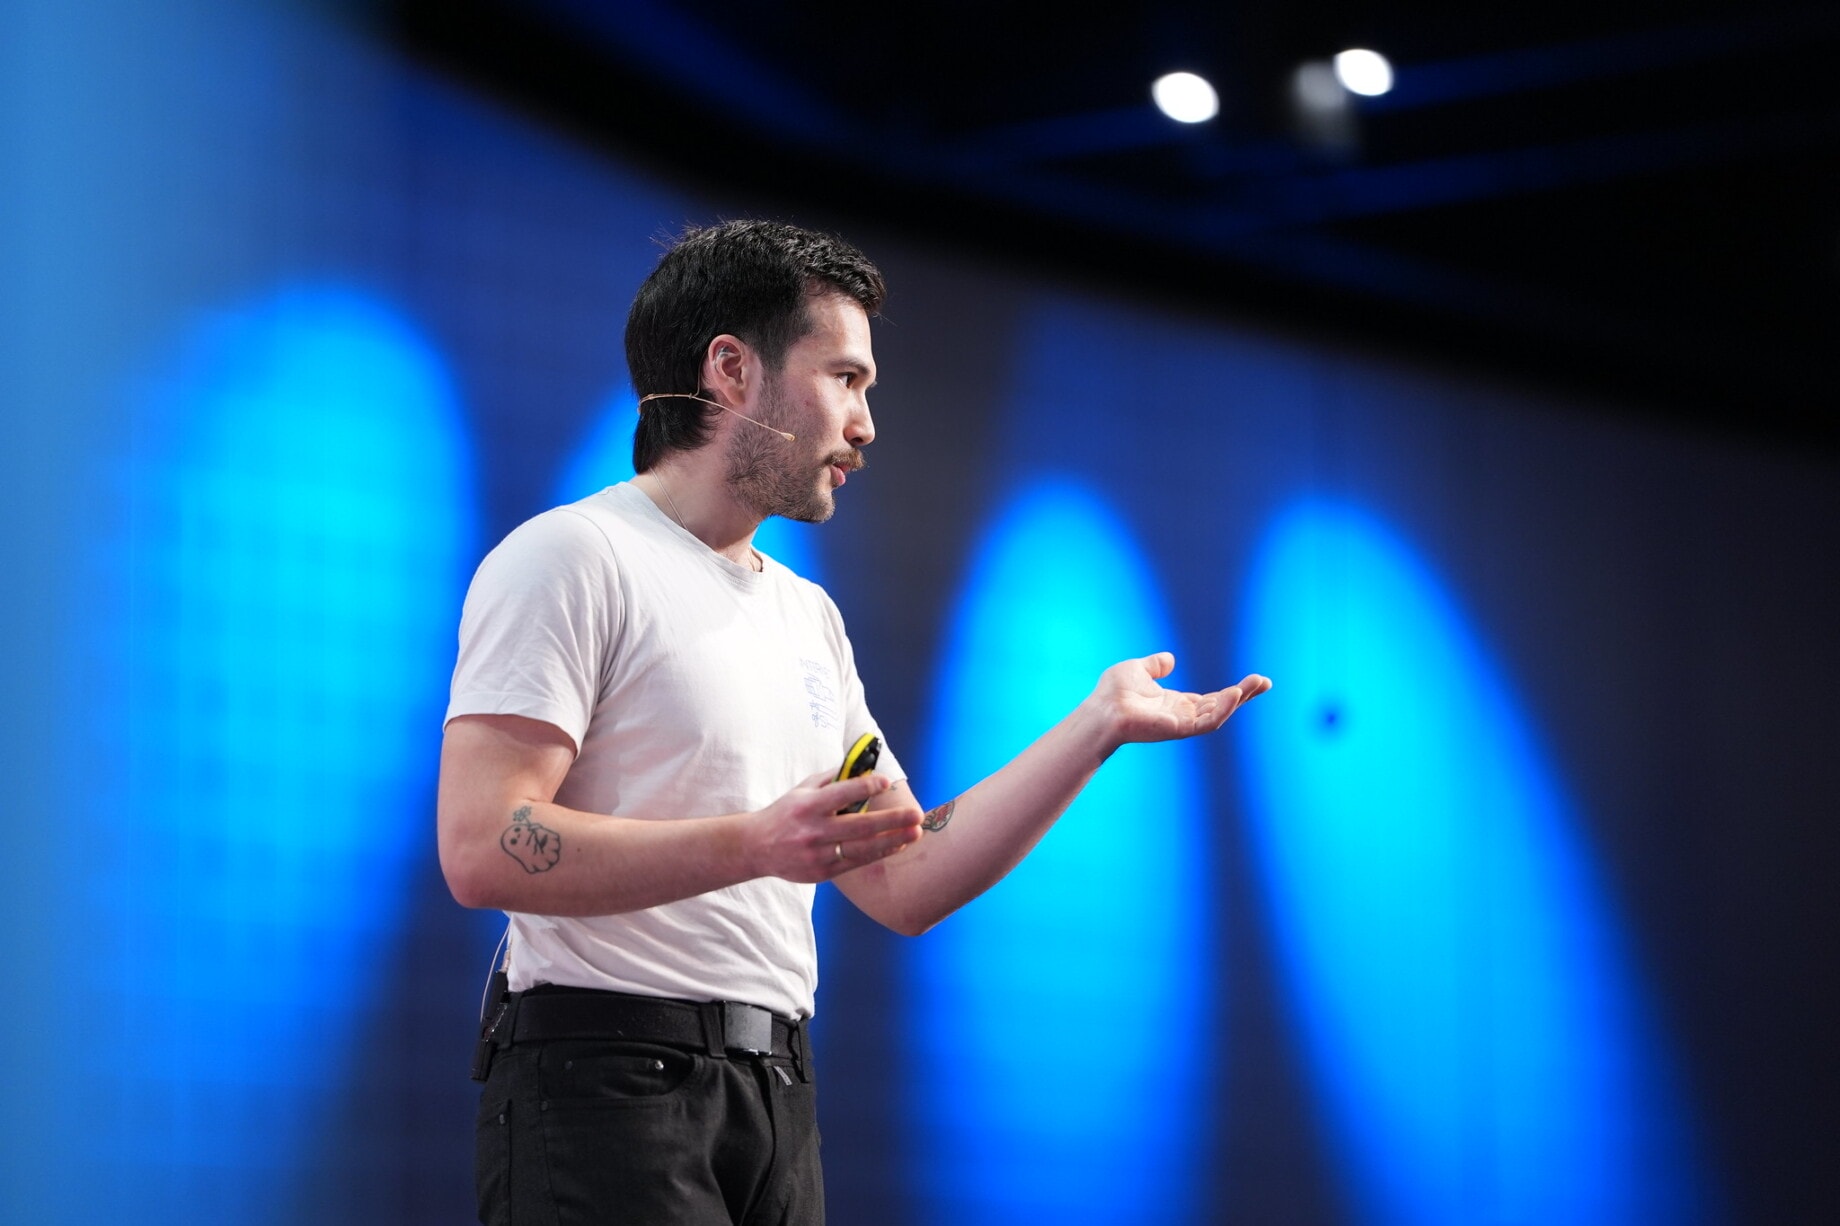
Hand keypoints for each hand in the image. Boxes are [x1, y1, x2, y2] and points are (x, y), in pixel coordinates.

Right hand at [742, 770, 923, 883]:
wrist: (757, 847)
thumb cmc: (786, 812)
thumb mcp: (803, 789)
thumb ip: (832, 778)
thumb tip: (864, 765)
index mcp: (808, 805)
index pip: (840, 793)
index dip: (865, 787)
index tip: (886, 782)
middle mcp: (813, 830)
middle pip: (859, 826)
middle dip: (891, 820)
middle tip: (916, 815)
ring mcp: (818, 854)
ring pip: (862, 848)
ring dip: (893, 840)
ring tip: (915, 832)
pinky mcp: (822, 872)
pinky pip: (856, 862)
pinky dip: (879, 852)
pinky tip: (897, 844)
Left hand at [1087, 652, 1269, 746]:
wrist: (1101, 709)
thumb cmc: (1113, 692)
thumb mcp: (1138, 669)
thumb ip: (1156, 665)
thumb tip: (1170, 659)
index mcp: (1176, 703)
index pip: (1212, 698)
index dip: (1233, 691)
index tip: (1255, 681)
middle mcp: (1183, 715)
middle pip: (1221, 706)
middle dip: (1244, 695)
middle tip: (1265, 682)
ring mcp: (1182, 723)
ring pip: (1219, 714)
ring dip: (1238, 700)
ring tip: (1255, 684)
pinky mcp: (1179, 729)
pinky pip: (1207, 721)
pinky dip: (1222, 709)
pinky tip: (1235, 694)